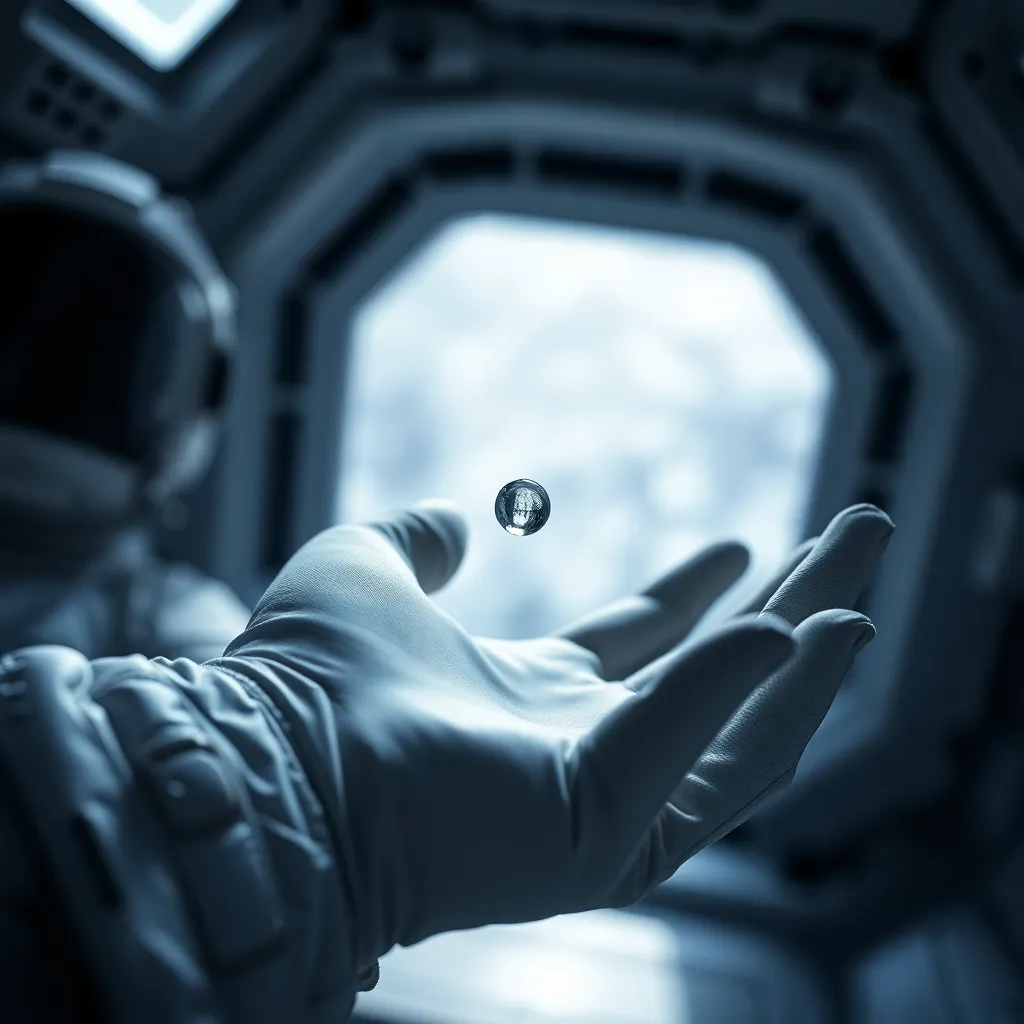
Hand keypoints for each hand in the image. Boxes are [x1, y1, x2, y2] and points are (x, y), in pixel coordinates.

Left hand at [224, 501, 891, 970]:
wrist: (273, 759)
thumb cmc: (302, 673)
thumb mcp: (363, 570)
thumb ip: (414, 541)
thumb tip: (455, 522)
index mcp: (533, 696)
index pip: (644, 646)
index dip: (699, 595)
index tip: (743, 544)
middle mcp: (580, 749)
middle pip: (718, 678)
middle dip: (792, 607)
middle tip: (855, 534)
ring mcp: (602, 800)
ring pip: (738, 733)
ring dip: (807, 663)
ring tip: (860, 589)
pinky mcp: (606, 833)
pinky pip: (699, 758)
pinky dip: (747, 694)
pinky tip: (795, 631)